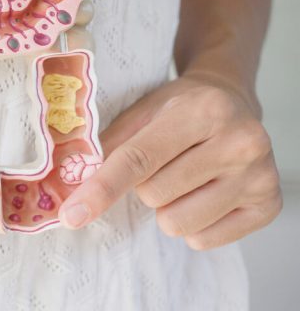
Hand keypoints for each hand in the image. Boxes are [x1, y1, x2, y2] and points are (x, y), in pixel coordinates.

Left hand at [58, 73, 281, 249]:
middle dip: (144, 185)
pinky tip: (203, 193)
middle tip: (162, 163)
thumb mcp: (141, 111)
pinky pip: (203, 240)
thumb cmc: (179, 109)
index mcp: (202, 111)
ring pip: (178, 223)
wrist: (233, 102)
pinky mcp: (268, 205)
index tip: (72, 215)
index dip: (101, 189)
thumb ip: (107, 144)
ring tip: (182, 179)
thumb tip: (72, 183)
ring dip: (167, 208)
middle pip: (154, 195)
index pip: (139, 159)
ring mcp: (259, 176)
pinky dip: (192, 224)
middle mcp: (240, 142)